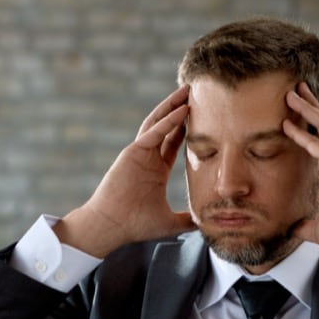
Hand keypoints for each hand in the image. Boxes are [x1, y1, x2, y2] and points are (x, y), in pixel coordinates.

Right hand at [54, 86, 196, 257]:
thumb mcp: (169, 222)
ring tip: (188, 91)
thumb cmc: (135, 225)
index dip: (186, 129)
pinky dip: (167, 121)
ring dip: (173, 106)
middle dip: (180, 109)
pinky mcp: (132, 153)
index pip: (173, 143)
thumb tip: (206, 223)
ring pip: (158, 123)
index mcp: (155, 169)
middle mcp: (147, 157)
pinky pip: (153, 133)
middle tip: (196, 93)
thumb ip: (187, 220)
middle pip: (166, 126)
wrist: (112, 227)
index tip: (203, 116)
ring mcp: (139, 153)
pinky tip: (182, 110)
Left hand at [281, 82, 318, 248]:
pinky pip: (316, 145)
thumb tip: (292, 229)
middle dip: (310, 106)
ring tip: (291, 94)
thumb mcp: (318, 227)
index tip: (296, 116)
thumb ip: (304, 224)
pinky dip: (302, 134)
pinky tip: (287, 125)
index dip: (309, 127)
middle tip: (296, 90)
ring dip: (307, 110)